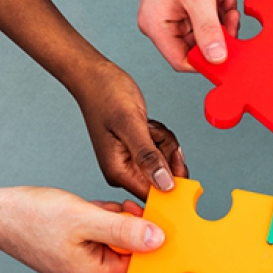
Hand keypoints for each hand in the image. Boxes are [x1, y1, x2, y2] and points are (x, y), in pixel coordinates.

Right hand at [0, 187, 162, 272]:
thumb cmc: (32, 218)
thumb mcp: (86, 219)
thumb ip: (124, 230)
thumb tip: (158, 239)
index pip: (139, 262)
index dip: (148, 236)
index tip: (148, 215)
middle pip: (129, 250)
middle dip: (126, 224)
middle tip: (113, 209)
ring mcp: (81, 266)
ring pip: (114, 238)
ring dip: (110, 219)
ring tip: (91, 209)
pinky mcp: (74, 253)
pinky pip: (99, 235)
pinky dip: (97, 218)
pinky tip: (83, 210)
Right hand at [68, 58, 186, 197]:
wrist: (96, 77)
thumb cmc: (105, 96)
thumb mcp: (131, 124)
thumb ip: (148, 157)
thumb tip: (165, 185)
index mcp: (118, 172)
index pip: (152, 195)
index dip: (171, 184)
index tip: (176, 160)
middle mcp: (124, 171)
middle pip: (164, 178)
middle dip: (167, 153)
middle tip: (155, 133)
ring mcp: (131, 161)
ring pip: (167, 162)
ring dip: (164, 141)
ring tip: (146, 125)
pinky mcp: (138, 151)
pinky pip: (162, 150)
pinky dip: (160, 136)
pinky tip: (146, 124)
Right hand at [137, 0, 240, 70]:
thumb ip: (208, 31)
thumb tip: (216, 60)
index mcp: (155, 25)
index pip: (181, 60)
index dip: (207, 60)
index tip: (230, 52)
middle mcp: (158, 22)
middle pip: (193, 48)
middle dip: (216, 37)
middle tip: (233, 20)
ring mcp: (169, 14)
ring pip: (200, 34)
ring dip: (219, 23)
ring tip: (229, 5)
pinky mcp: (181, 5)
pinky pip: (201, 20)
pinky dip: (215, 13)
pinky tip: (224, 0)